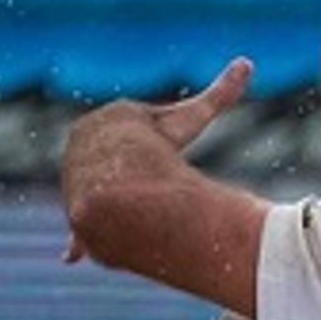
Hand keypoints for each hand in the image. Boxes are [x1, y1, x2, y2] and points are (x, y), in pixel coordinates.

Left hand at [60, 58, 252, 261]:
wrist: (119, 179)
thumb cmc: (157, 148)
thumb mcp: (192, 120)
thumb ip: (219, 94)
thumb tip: (247, 62)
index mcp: (111, 119)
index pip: (129, 125)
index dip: (136, 138)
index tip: (135, 146)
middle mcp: (86, 147)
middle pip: (120, 167)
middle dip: (135, 178)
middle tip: (159, 189)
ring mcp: (77, 181)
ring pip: (106, 198)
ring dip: (121, 208)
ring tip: (146, 215)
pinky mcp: (77, 215)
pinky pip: (84, 231)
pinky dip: (83, 243)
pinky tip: (73, 257)